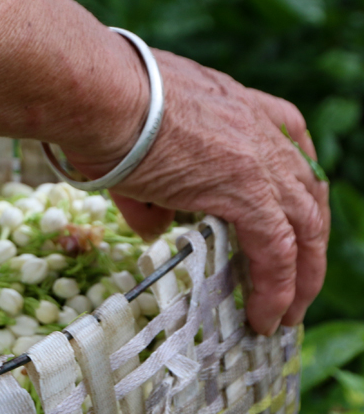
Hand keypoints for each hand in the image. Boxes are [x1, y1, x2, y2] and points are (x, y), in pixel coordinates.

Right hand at [63, 52, 329, 334]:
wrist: (104, 96)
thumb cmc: (107, 110)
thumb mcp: (141, 149)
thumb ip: (156, 194)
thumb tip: (155, 229)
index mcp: (243, 109)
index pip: (292, 158)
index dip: (294, 201)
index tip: (289, 232)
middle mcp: (263, 132)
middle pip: (309, 197)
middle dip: (307, 247)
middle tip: (297, 284)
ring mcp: (261, 162)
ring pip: (305, 229)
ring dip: (301, 278)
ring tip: (287, 315)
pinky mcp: (247, 193)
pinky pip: (275, 253)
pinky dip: (275, 290)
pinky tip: (265, 317)